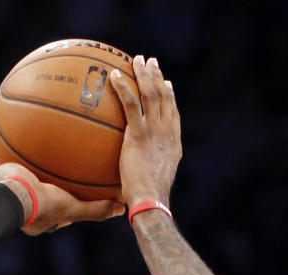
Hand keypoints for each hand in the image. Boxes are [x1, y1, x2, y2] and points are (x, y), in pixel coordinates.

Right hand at [0, 152, 123, 235]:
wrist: (17, 196)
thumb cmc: (46, 204)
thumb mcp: (75, 208)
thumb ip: (96, 209)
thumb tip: (121, 209)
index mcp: (40, 217)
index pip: (54, 209)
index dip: (64, 202)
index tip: (72, 191)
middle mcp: (23, 207)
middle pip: (33, 194)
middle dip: (39, 186)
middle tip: (48, 174)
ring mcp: (7, 193)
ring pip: (11, 180)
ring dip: (15, 172)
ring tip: (20, 159)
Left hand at [109, 55, 181, 205]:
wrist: (152, 201)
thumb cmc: (147, 201)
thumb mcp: (149, 184)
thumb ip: (142, 174)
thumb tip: (125, 185)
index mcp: (173, 143)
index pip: (173, 113)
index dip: (170, 96)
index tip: (166, 83)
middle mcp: (168, 133)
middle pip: (164, 97)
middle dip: (157, 76)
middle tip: (150, 62)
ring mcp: (156, 132)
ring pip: (151, 94)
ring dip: (144, 74)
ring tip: (136, 60)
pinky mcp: (140, 134)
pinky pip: (131, 104)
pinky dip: (124, 87)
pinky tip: (114, 75)